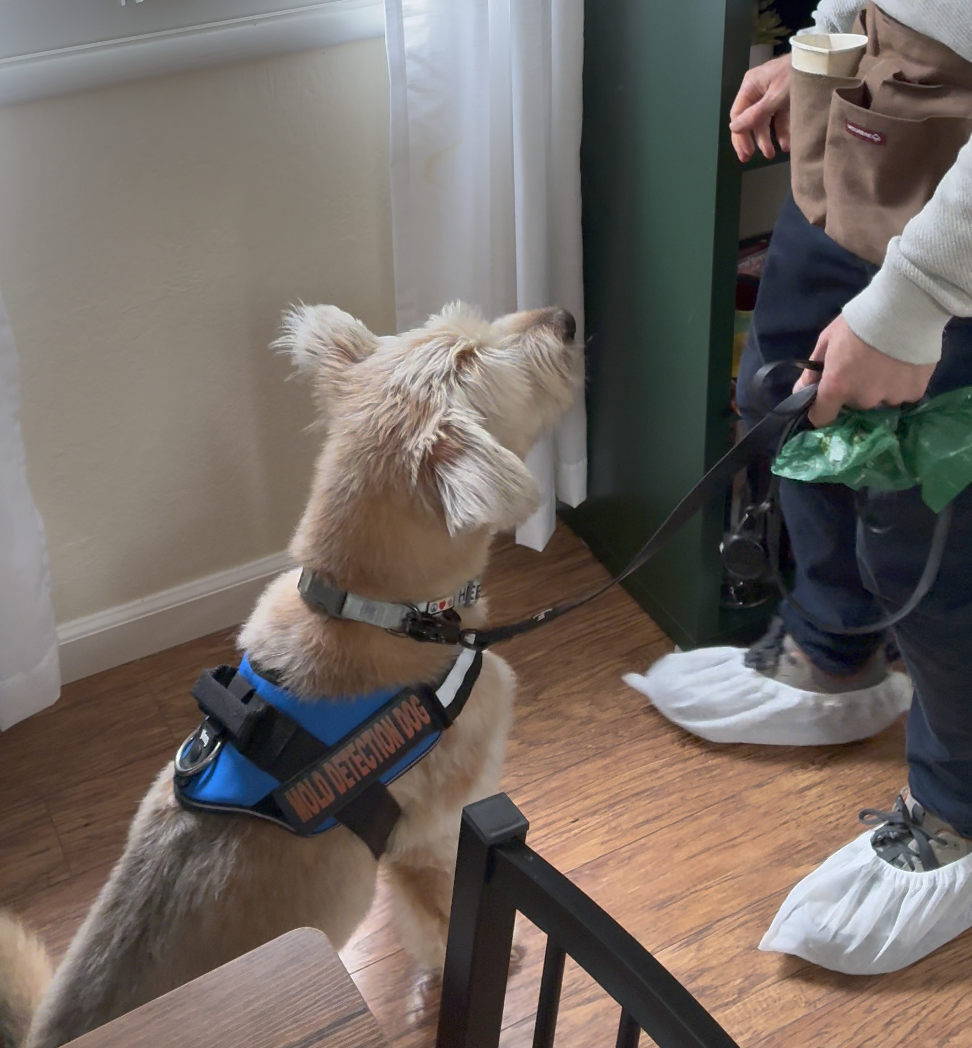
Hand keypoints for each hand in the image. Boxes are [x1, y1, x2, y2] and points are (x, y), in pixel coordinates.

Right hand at [729, 55, 791, 161]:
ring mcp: (771, 94)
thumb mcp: (775, 97)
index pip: (738, 115)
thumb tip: (733, 128)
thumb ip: (754, 114)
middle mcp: (757, 91)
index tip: (746, 152)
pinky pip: (779, 117)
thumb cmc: (794, 74)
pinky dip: (781, 130)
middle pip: (749, 120)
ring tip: (771, 155)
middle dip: (751, 139)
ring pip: (764, 121)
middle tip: (749, 158)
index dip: (740, 135)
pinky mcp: (784, 98)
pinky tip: (785, 144)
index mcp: (750, 87)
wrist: (821, 61)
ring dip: (766, 138)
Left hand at [795, 315, 936, 426]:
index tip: (825, 401)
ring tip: (886, 363)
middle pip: (854, 405)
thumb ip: (812, 371)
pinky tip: (903, 364)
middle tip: (862, 366)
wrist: (906, 304)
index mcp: (837, 387)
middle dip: (854, 391)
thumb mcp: (827, 341)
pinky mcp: (915, 392)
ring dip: (880, 389)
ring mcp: (891, 398)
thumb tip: (801, 392)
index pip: (822, 418)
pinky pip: (903, 395)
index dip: (821, 410)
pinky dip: (901, 384)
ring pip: (880, 401)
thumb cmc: (860, 321)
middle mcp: (864, 399)